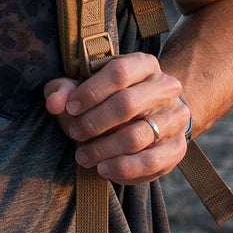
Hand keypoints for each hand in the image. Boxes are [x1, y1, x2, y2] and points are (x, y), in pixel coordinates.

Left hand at [44, 53, 185, 184]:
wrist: (150, 115)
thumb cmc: (108, 98)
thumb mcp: (84, 87)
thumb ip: (63, 90)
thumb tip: (54, 103)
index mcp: (144, 64)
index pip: (119, 72)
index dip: (91, 91)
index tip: (70, 108)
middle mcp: (165, 88)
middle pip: (127, 104)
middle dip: (94, 122)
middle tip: (74, 133)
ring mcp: (175, 118)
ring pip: (138, 136)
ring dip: (104, 149)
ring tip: (83, 155)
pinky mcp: (177, 148)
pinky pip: (151, 162)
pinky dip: (123, 168)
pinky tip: (103, 168)